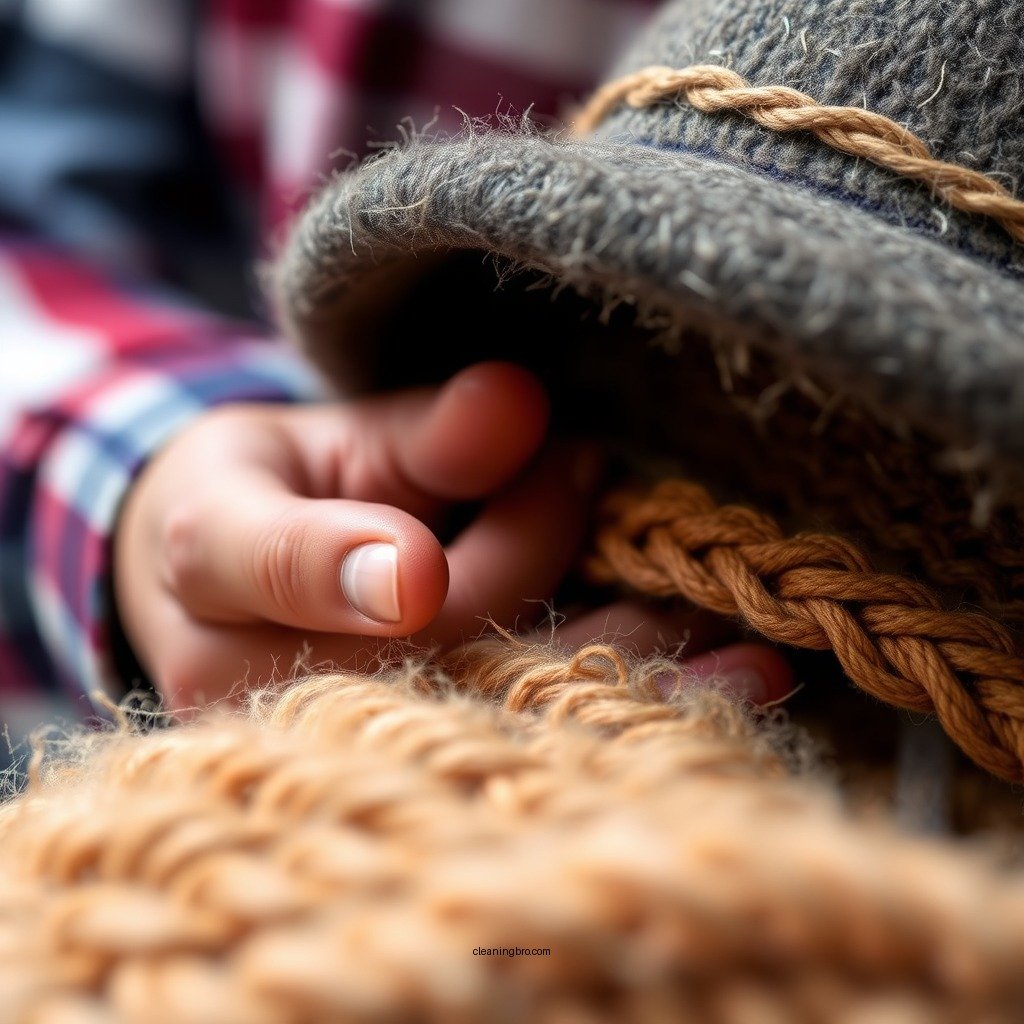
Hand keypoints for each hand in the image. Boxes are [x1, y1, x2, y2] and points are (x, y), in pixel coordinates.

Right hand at [113, 362, 791, 711]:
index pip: (256, 560)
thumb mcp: (325, 436)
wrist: (236, 590)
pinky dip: (634, 710)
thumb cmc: (280, 493)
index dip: (332, 567)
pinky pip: (528, 745)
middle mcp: (247, 678)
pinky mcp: (408, 770)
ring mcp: (328, 745)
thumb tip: (516, 404)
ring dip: (624, 662)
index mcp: (208, 560)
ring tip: (749, 644)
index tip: (415, 572)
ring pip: (488, 708)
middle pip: (419, 637)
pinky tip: (737, 692)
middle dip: (530, 550)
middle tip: (590, 467)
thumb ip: (419, 433)